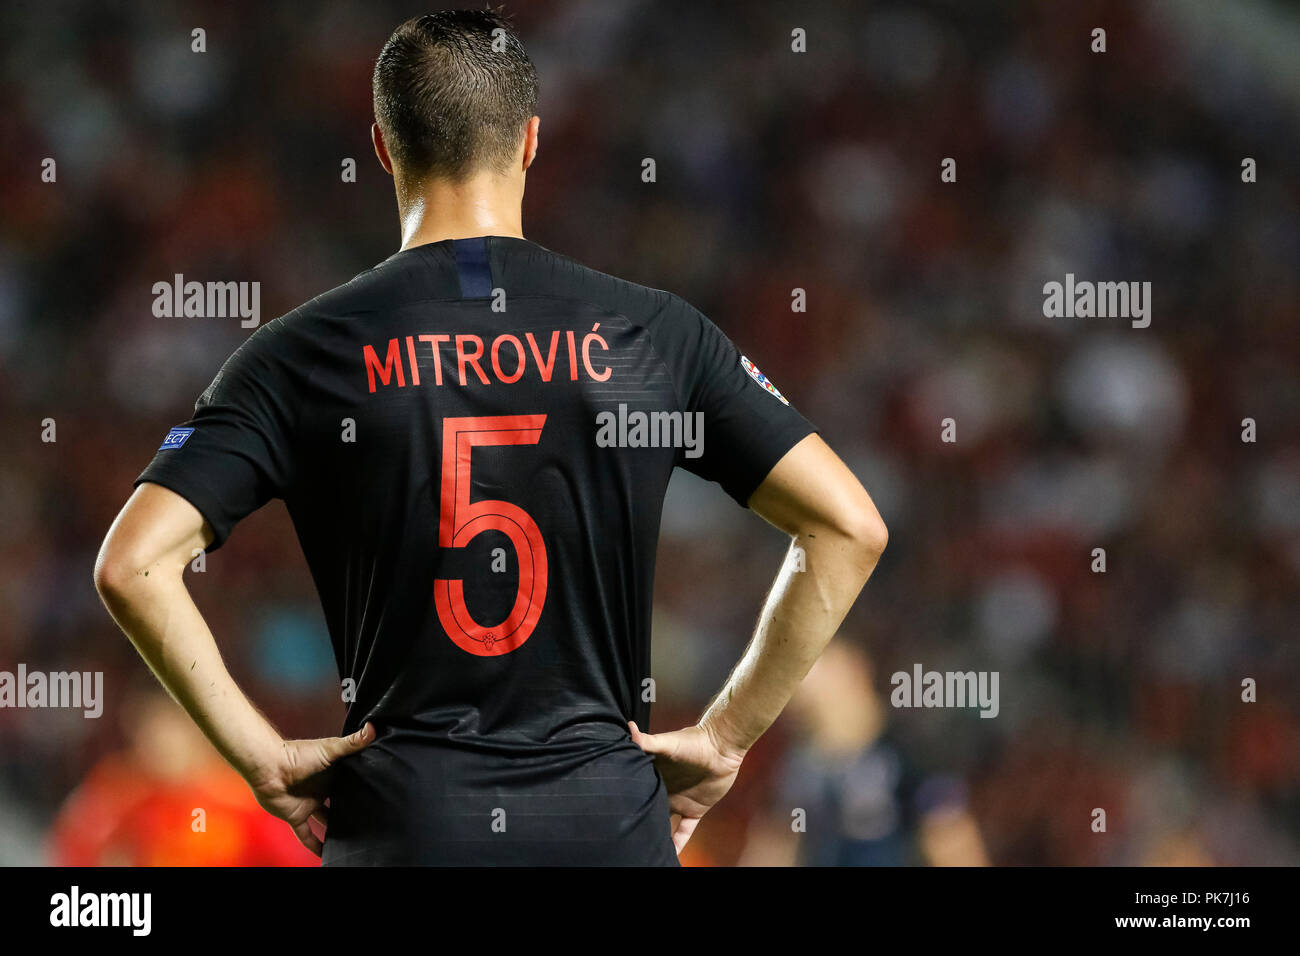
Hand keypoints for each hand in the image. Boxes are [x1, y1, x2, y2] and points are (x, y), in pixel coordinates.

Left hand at [246, 723, 375, 855]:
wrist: (270, 768)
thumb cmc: (297, 754)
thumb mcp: (330, 749)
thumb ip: (352, 742)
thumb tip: (373, 727)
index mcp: (332, 773)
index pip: (351, 782)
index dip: (363, 787)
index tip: (379, 793)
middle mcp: (322, 789)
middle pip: (340, 802)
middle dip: (352, 809)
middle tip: (369, 819)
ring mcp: (309, 804)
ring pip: (326, 820)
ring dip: (336, 829)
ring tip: (352, 838)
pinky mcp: (297, 816)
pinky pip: (307, 835)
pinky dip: (315, 845)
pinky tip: (325, 854)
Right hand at [628, 720, 745, 853]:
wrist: (722, 746)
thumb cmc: (693, 741)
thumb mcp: (667, 743)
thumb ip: (647, 741)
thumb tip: (627, 728)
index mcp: (653, 775)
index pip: (635, 789)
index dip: (624, 799)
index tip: (609, 811)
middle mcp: (663, 789)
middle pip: (647, 808)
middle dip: (636, 820)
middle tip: (621, 835)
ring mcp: (679, 801)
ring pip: (663, 822)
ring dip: (655, 834)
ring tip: (641, 849)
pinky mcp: (695, 810)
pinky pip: (684, 831)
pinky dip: (678, 844)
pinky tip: (671, 856)